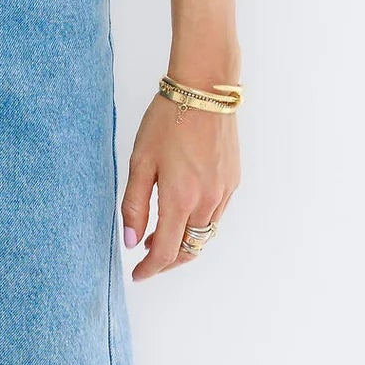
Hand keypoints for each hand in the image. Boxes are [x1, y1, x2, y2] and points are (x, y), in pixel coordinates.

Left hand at [120, 97, 238, 280]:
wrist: (205, 90)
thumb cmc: (167, 120)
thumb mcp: (140, 161)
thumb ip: (134, 204)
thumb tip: (131, 241)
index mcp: (180, 199)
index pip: (166, 251)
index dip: (150, 269)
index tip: (137, 275)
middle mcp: (206, 201)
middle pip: (188, 249)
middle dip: (167, 261)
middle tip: (147, 259)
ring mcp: (224, 192)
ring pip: (204, 235)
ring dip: (183, 243)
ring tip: (159, 235)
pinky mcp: (233, 182)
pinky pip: (215, 216)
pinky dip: (198, 225)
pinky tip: (182, 212)